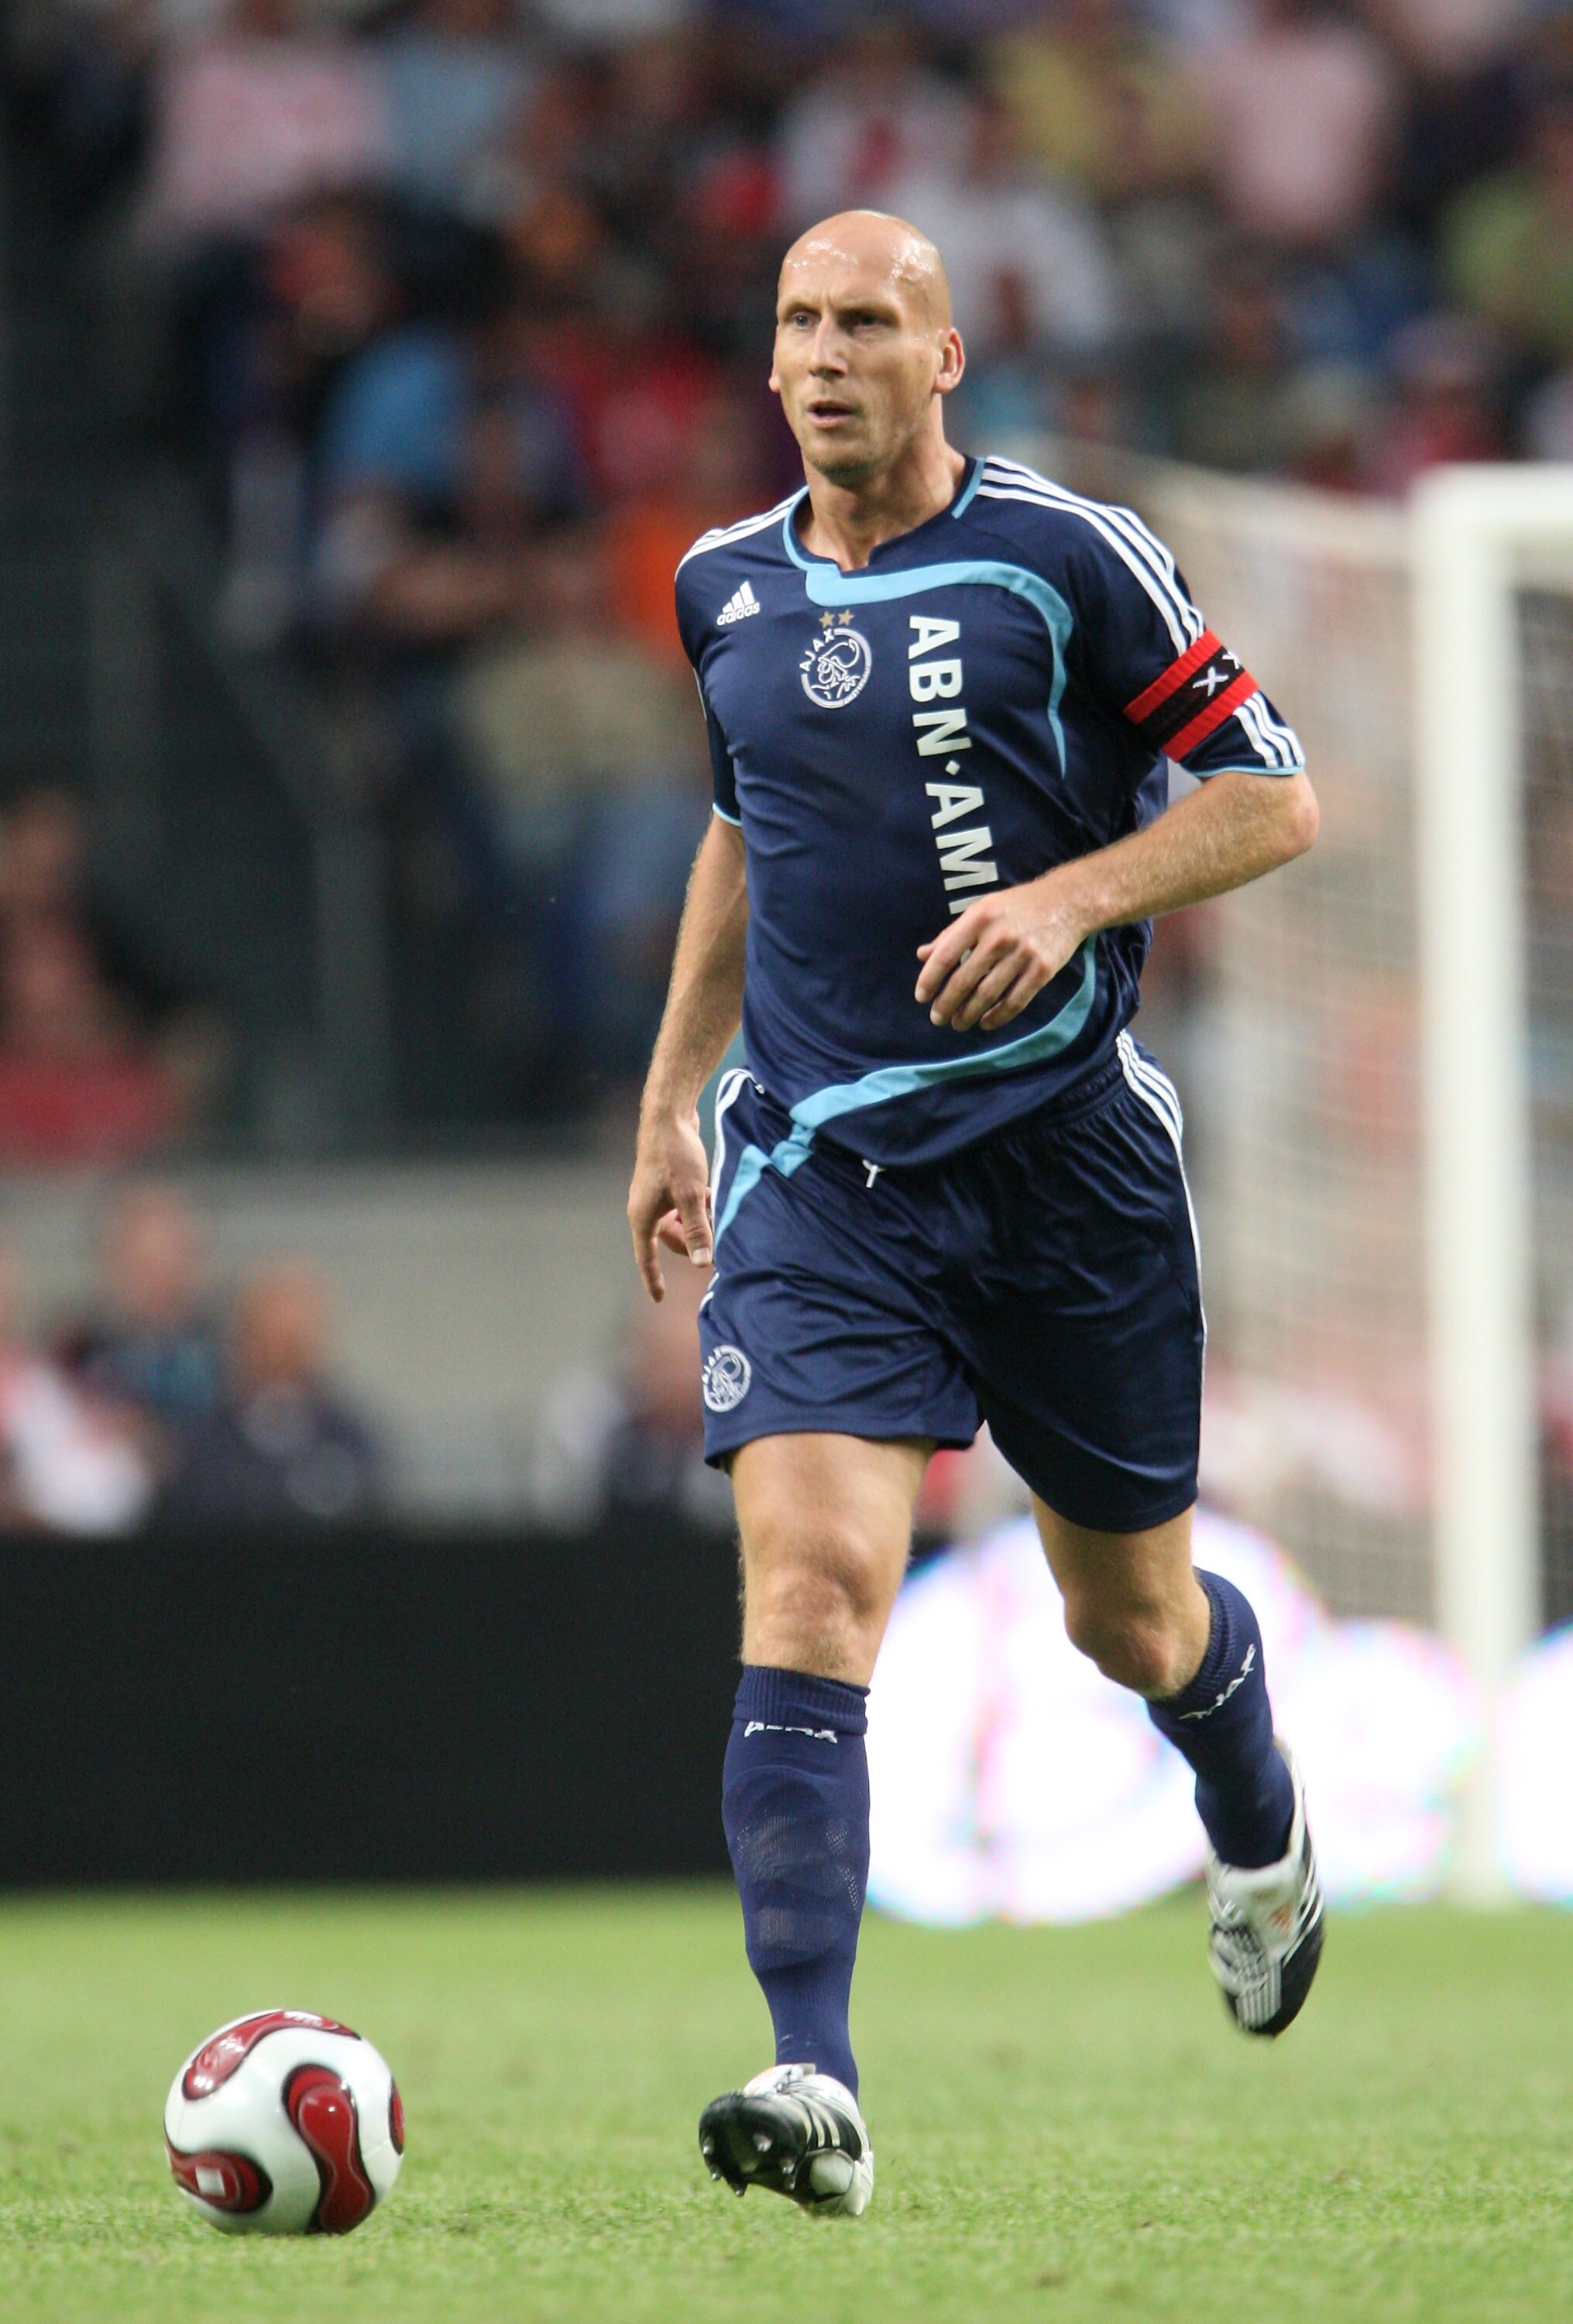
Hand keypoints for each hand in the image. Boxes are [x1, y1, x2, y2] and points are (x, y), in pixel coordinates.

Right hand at [628, 1106, 712, 1299]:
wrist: (668, 1116)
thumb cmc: (675, 1155)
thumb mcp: (691, 1196)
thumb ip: (697, 1230)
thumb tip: (703, 1262)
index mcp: (643, 1217)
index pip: (646, 1257)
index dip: (653, 1279)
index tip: (659, 1298)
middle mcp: (645, 1208)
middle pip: (671, 1239)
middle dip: (694, 1238)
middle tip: (715, 1228)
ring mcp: (655, 1195)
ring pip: (680, 1221)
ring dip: (699, 1218)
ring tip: (712, 1202)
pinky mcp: (666, 1182)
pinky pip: (682, 1205)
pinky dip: (697, 1204)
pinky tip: (709, 1191)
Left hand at [916, 869, 1089, 1032]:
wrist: (1067, 902)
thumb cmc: (1017, 906)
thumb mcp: (982, 909)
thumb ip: (952, 933)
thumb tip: (922, 955)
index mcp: (979, 918)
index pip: (946, 955)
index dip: (930, 979)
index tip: (922, 997)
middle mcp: (1000, 936)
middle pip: (964, 980)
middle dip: (946, 1004)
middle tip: (937, 1018)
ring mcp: (1023, 954)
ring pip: (987, 995)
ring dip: (968, 1014)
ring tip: (958, 1023)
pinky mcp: (1042, 970)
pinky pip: (1015, 1002)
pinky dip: (997, 1017)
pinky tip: (985, 1022)